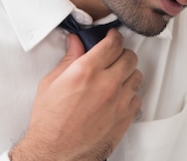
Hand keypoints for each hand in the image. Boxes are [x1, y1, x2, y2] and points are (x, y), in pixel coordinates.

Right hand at [9, 30, 142, 160]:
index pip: (113, 43)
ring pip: (137, 76)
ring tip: (115, 79)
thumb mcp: (51, 83)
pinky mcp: (125, 117)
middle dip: (122, 54)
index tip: (112, 38)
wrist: (54, 153)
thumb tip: (76, 42)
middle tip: (113, 58)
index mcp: (86, 71)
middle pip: (130, 57)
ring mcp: (119, 101)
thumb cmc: (49, 122)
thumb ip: (69, 59)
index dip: (114, 37)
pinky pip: (137, 97)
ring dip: (127, 74)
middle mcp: (106, 84)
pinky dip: (129, 95)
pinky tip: (116, 97)